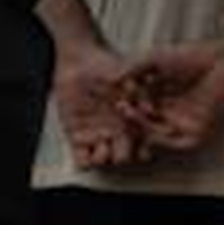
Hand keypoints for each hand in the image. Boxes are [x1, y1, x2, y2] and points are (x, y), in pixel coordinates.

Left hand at [52, 44, 148, 170]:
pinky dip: (83, 160)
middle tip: (117, 142)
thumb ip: (137, 92)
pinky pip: (82, 159)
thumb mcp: (126, 77)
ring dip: (103, 158)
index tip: (137, 140)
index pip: (141, 144)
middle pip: (123, 157)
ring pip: (104, 161)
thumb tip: (147, 109)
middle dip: (122, 155)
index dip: (142, 147)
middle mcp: (115, 133)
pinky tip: (84, 149)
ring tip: (101, 146)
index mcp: (130, 122)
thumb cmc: (106, 68)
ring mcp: (96, 137)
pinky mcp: (77, 138)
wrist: (80, 63)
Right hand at [120, 44, 223, 159]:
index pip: (136, 109)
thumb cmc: (194, 57)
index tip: (111, 98)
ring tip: (128, 112)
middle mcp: (171, 115)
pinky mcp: (199, 133)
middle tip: (118, 108)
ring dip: (141, 126)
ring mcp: (184, 125)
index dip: (124, 106)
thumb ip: (134, 69)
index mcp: (161, 99)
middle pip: (144, 124)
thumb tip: (112, 79)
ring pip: (157, 133)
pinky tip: (148, 126)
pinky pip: (176, 142)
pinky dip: (161, 137)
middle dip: (129, 118)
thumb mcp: (156, 60)